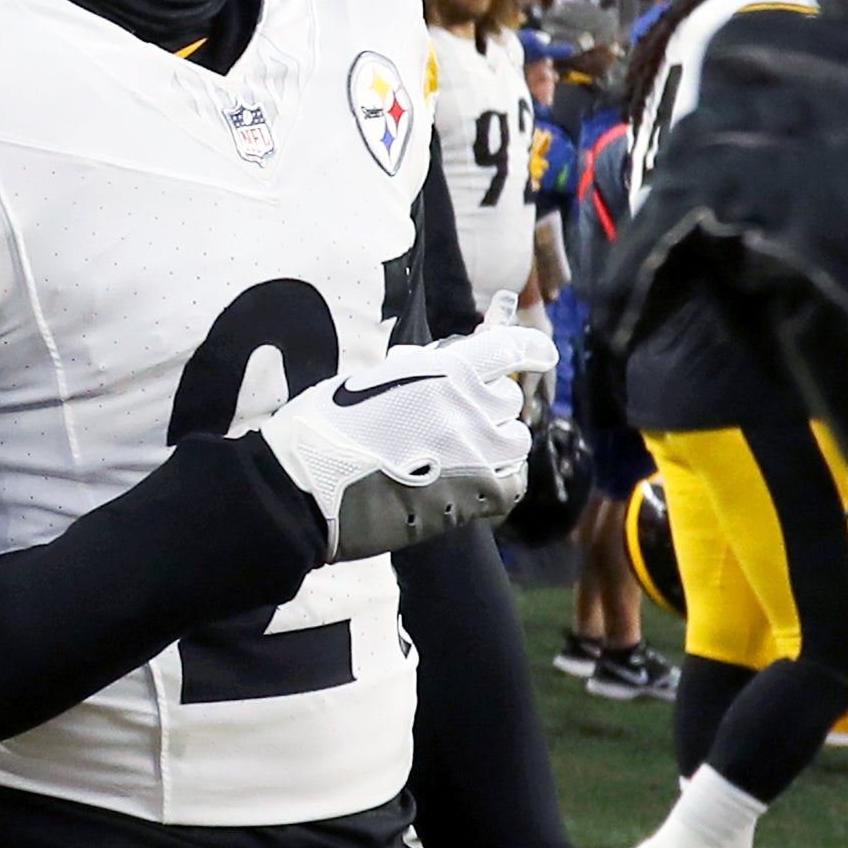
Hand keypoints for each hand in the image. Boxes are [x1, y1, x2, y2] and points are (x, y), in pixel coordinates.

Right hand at [258, 323, 556, 558]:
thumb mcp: (366, 377)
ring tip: (466, 448)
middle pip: (508, 398)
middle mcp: (468, 409)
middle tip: (458, 413)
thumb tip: (442, 363)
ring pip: (515, 440)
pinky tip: (482, 478)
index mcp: (442, 371)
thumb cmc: (321, 430)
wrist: (305, 489)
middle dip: (489, 400)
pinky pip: (512, 484)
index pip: (509, 348)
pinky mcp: (469, 499)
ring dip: (498, 438)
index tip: (542, 353)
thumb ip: (415, 370)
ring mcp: (473, 456)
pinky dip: (504, 478)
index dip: (531, 347)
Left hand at [597, 0, 847, 604]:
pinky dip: (643, 296)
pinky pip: (672, 229)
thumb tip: (748, 133)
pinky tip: (644, 350)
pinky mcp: (811, 198)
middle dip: (721, 171)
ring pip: (697, 147)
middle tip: (765, 276)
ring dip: (694, 243)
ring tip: (776, 326)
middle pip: (740, 66)